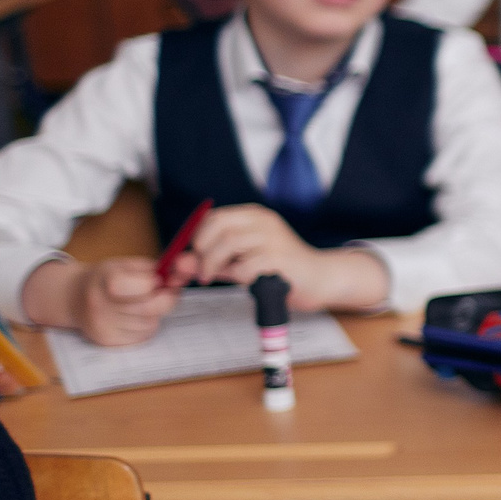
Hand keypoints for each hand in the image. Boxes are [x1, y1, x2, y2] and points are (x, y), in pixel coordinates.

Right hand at [24, 256, 190, 345]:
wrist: (72, 297)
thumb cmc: (106, 278)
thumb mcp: (126, 265)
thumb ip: (157, 269)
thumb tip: (185, 273)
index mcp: (105, 280)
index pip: (143, 286)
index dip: (156, 284)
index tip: (156, 279)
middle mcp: (100, 306)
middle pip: (150, 309)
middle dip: (164, 300)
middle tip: (162, 292)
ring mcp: (103, 326)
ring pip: (149, 323)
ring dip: (154, 314)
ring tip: (140, 303)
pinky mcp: (108, 341)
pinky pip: (142, 335)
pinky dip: (144, 326)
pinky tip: (132, 316)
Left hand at [189, 206, 387, 311]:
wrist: (321, 280)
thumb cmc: (282, 271)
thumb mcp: (240, 263)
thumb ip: (212, 262)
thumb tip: (179, 263)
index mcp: (255, 217)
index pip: (213, 217)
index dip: (198, 237)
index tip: (195, 257)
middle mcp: (265, 222)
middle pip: (218, 226)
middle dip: (202, 251)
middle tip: (202, 271)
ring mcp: (274, 238)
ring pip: (228, 244)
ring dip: (214, 264)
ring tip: (213, 279)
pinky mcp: (280, 258)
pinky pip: (246, 266)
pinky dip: (238, 276)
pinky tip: (246, 282)